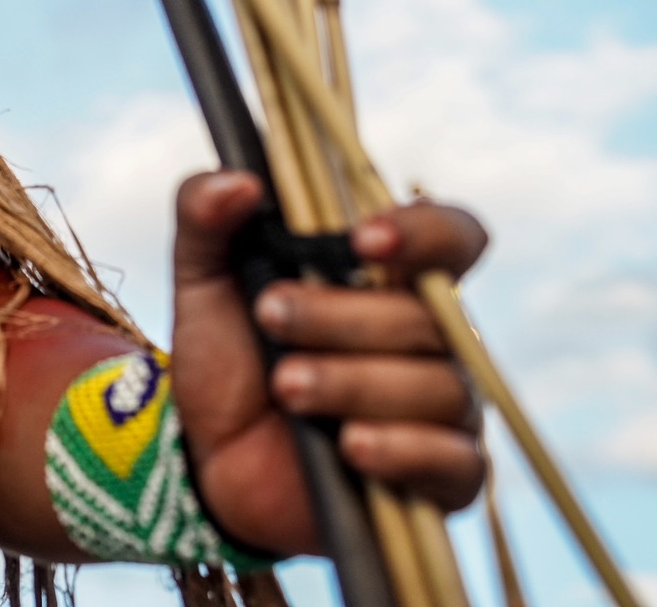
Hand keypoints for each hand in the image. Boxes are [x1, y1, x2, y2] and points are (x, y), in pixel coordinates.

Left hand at [167, 171, 488, 557]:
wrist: (209, 458)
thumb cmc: (228, 358)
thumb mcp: (202, 283)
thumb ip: (204, 217)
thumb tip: (239, 180)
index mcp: (389, 277)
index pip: (452, 237)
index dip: (423, 232)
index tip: (362, 240)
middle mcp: (432, 337)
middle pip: (427, 315)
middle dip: (341, 314)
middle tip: (270, 315)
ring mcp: (445, 407)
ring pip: (436, 386)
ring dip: (352, 381)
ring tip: (285, 387)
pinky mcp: (443, 476)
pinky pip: (454, 461)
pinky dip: (401, 448)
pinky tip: (350, 445)